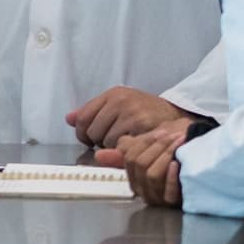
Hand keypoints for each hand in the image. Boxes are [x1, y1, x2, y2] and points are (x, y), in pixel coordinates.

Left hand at [67, 86, 185, 147]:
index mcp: (113, 94)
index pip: (83, 117)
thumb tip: (69, 118)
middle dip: (98, 141)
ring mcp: (131, 112)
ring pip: (105, 141)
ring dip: (112, 147)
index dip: (83, 133)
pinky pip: (120, 146)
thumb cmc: (145, 112)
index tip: (89, 138)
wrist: (175, 117)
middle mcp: (120, 100)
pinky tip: (133, 144)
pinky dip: (124, 150)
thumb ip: (93, 112)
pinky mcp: (142, 126)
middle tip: (111, 140)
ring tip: (124, 140)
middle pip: (92, 131)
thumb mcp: (119, 105)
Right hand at [95, 119, 197, 207]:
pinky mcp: (172, 203)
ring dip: (167, 155)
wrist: (202, 163)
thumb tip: (98, 155)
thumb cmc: (177, 154)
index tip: (160, 131)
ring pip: (152, 175)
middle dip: (158, 146)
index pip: (130, 157)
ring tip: (180, 143)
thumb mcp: (152, 148)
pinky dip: (171, 176)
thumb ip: (127, 150)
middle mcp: (143, 189)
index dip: (145, 142)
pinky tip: (178, 164)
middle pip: (140, 165)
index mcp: (135, 175)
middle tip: (174, 135)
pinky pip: (167, 191)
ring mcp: (157, 197)